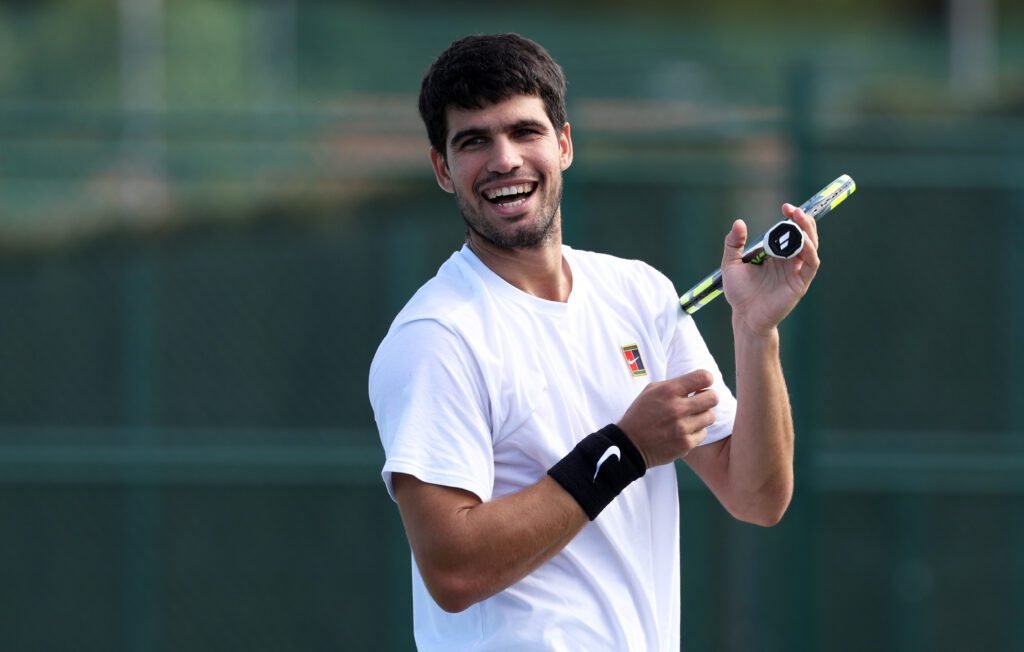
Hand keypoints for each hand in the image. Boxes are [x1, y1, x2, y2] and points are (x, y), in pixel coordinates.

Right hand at [617, 369, 718, 467]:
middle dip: (708, 398)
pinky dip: (696, 432)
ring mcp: (683, 427)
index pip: (704, 377)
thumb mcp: (651, 391)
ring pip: (710, 417)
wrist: (630, 444)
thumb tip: (697, 383)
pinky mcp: (685, 444)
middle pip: (713, 398)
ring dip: (702, 416)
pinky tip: (684, 431)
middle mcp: (677, 408)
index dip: (706, 380)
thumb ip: (674, 384)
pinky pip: (703, 433)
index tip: (701, 385)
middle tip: (700, 402)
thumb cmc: (640, 414)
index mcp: (669, 391)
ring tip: (691, 418)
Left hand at [721, 203, 819, 334]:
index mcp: (775, 253)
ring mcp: (796, 271)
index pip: (789, 231)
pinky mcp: (800, 282)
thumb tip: (739, 222)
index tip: (785, 207)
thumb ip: (733, 243)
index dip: (791, 218)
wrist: (744, 316)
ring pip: (811, 246)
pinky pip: (811, 264)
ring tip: (800, 219)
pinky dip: (810, 250)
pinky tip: (804, 241)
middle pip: (804, 235)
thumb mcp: (731, 263)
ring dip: (808, 231)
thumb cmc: (739, 292)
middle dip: (802, 220)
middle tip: (794, 210)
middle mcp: (788, 260)